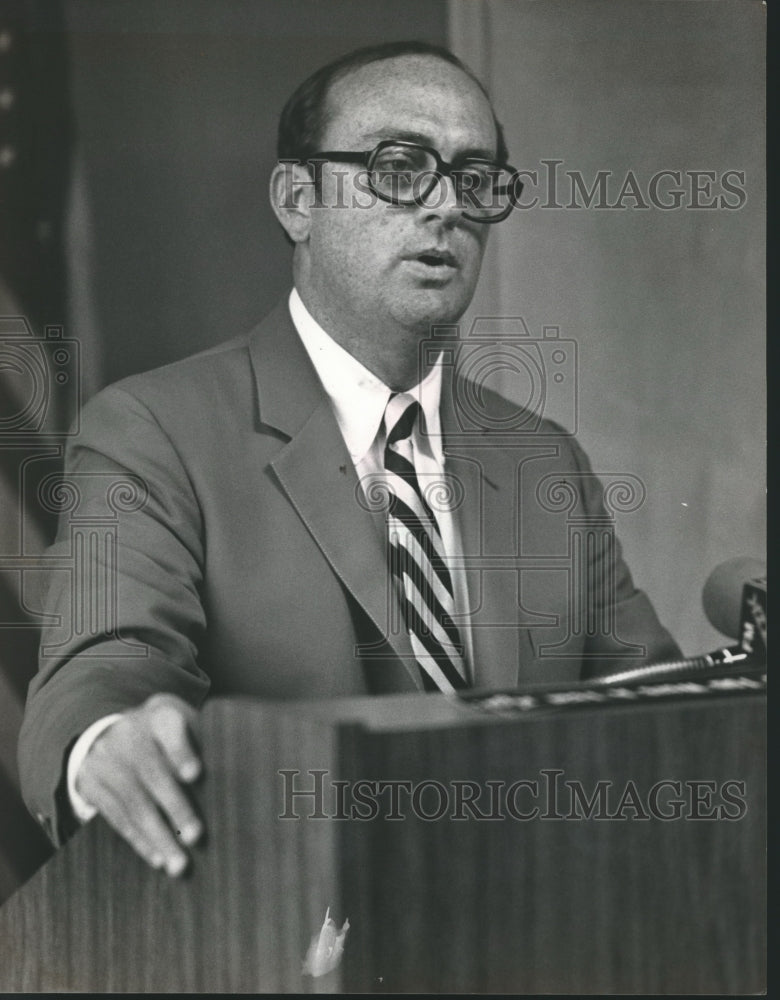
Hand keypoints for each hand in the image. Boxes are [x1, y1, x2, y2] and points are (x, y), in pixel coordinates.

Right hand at [74, 693, 202, 875]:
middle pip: (152, 773)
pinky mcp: (89, 784)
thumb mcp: (184, 724)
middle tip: (196, 836)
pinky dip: (139, 840)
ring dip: (158, 836)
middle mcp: (128, 734)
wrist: (111, 732)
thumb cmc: (167, 735)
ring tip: (179, 864)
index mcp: (159, 716)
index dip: (180, 752)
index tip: (195, 775)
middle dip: (175, 808)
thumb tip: (241, 774)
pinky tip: (158, 858)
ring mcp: (105, 760)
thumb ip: (204, 742)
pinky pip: (116, 817)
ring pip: (133, 802)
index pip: (169, 729)